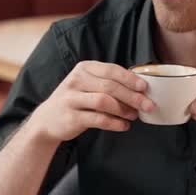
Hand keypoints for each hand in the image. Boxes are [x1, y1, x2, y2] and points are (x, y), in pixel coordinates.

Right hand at [25, 61, 155, 143]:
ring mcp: (72, 99)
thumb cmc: (75, 100)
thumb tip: (140, 89)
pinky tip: (124, 126)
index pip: (111, 70)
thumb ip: (107, 83)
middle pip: (110, 86)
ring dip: (124, 109)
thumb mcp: (86, 84)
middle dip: (133, 96)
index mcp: (84, 68)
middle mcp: (76, 80)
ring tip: (134, 116)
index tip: (145, 87)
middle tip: (148, 105)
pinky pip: (98, 119)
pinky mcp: (71, 117)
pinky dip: (115, 123)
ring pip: (104, 101)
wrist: (47, 120)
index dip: (130, 78)